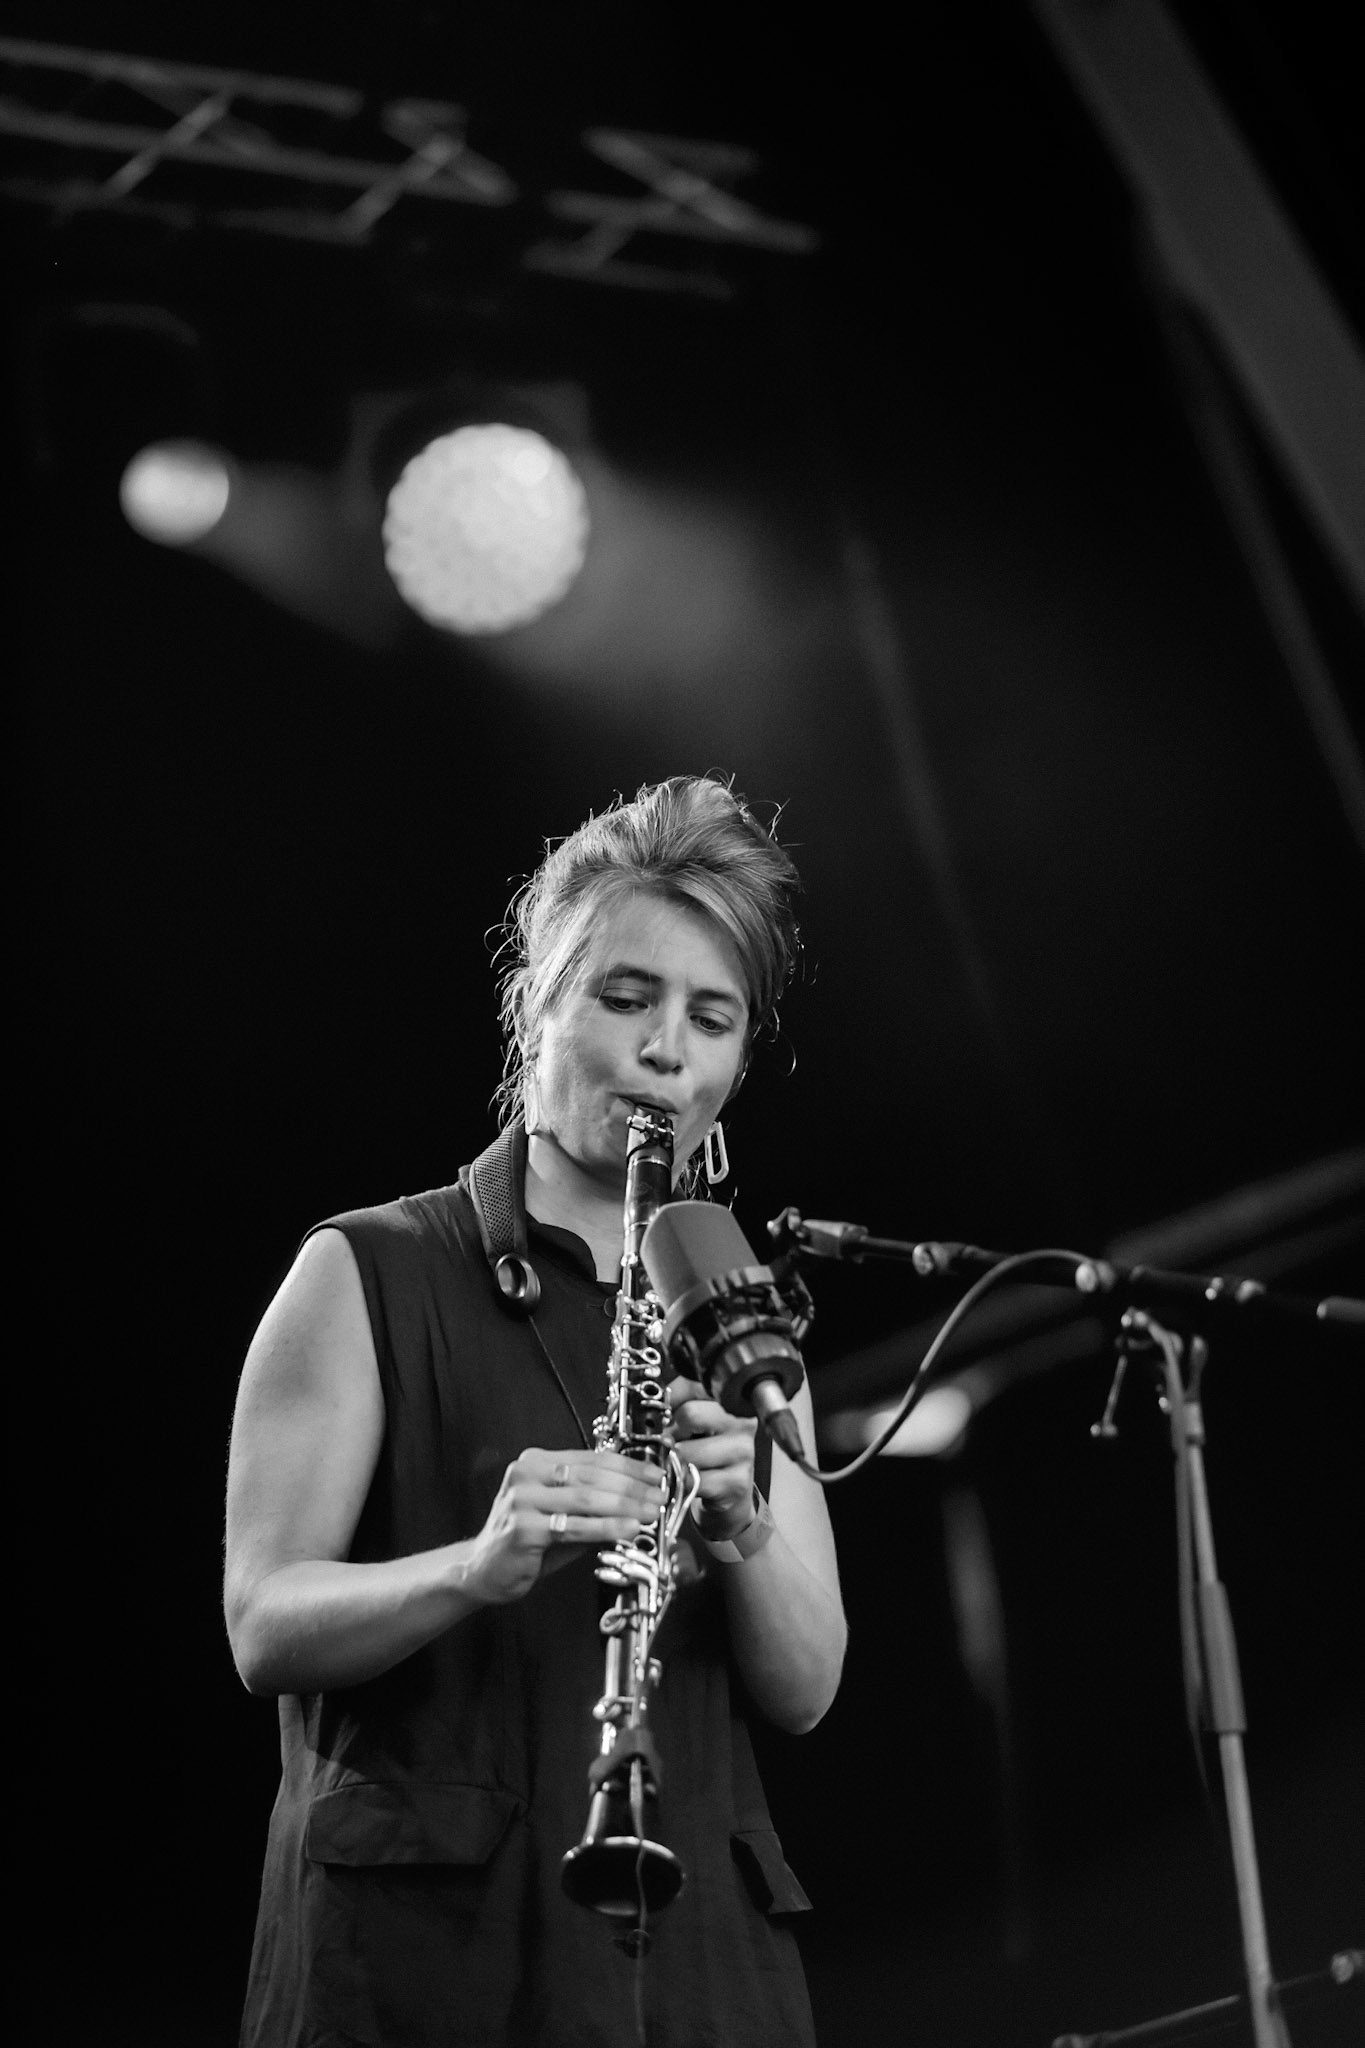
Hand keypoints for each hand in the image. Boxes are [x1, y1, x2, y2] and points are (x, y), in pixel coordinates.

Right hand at [466, 1448, 666, 1604]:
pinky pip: (573, 1526)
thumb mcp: (561, 1513)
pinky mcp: (522, 1528)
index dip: (628, 1466)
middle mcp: (526, 1474)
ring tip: (650, 1513)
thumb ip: (591, 1502)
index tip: (655, 1474)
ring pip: (584, 1499)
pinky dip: (605, 1527)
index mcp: (537, 1462)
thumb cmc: (527, 1541)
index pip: (591, 1458)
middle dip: (631, 1487)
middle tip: (659, 1496)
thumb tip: (638, 1498)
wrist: (483, 1570)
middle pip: (590, 1476)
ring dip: (624, 1506)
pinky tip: (627, 1529)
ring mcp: (522, 1499)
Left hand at [668, 1378, 757, 1539]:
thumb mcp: (694, 1426)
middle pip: (690, 1414)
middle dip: (673, 1433)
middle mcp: (741, 1424)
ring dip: (676, 1461)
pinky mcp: (737, 1481)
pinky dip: (684, 1481)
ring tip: (683, 1463)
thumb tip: (653, 1401)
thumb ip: (676, 1405)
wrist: (729, 1494)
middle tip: (674, 1443)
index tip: (665, 1415)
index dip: (670, 1402)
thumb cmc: (709, 1456)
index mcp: (729, 1404)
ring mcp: (742, 1452)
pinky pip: (694, 1479)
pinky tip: (690, 1479)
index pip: (692, 1387)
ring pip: (688, 1451)